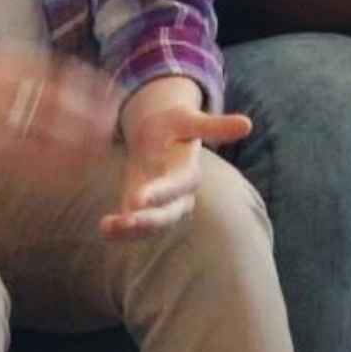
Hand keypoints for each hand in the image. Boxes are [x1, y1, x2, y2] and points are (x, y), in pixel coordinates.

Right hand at [0, 50, 120, 179]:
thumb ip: (11, 78)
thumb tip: (51, 90)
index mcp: (0, 62)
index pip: (57, 71)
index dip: (89, 84)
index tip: (114, 94)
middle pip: (55, 102)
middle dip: (87, 118)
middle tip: (111, 132)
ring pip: (39, 132)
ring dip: (69, 147)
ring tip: (92, 159)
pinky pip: (14, 155)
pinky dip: (40, 168)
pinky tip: (59, 177)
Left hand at [102, 89, 252, 238]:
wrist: (162, 133)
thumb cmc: (175, 124)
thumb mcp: (189, 119)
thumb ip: (214, 126)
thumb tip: (247, 125)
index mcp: (188, 171)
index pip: (178, 185)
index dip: (160, 192)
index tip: (137, 198)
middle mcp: (179, 194)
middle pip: (168, 213)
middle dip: (147, 219)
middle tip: (125, 220)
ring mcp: (161, 206)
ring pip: (152, 226)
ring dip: (131, 231)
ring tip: (107, 228)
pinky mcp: (145, 210)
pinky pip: (136, 228)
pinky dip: (120, 232)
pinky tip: (103, 230)